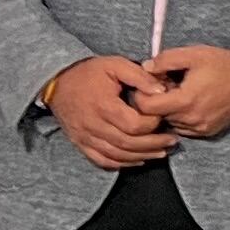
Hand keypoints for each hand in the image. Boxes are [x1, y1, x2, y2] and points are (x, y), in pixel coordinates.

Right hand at [41, 54, 172, 170]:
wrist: (57, 82)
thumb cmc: (89, 73)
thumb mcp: (116, 65)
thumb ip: (140, 77)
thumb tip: (162, 91)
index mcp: (103, 105)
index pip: (133, 125)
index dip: (152, 124)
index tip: (163, 118)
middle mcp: (92, 125)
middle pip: (127, 143)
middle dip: (153, 144)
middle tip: (172, 141)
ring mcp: (85, 137)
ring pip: (116, 155)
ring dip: (141, 156)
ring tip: (162, 152)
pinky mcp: (80, 143)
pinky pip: (101, 160)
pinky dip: (121, 164)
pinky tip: (138, 161)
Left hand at [142, 46, 229, 140]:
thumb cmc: (223, 65)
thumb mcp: (193, 54)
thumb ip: (165, 59)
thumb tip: (145, 68)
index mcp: (185, 100)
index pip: (146, 107)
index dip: (141, 95)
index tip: (149, 86)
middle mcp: (190, 119)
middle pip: (157, 115)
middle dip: (157, 101)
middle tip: (168, 86)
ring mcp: (199, 128)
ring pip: (170, 122)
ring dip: (169, 110)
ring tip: (181, 94)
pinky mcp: (207, 132)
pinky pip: (184, 128)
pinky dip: (182, 117)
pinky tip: (192, 103)